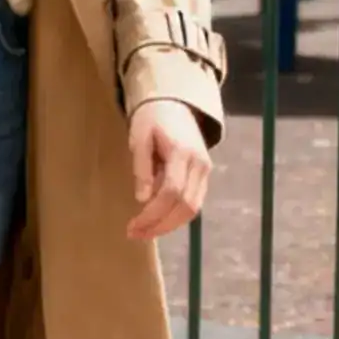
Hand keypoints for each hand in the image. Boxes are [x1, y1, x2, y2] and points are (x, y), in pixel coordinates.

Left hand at [127, 99, 211, 240]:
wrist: (174, 104)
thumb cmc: (152, 119)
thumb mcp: (139, 137)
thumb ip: (141, 167)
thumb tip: (142, 199)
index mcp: (182, 152)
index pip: (171, 191)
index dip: (153, 213)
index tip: (133, 226)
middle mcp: (199, 164)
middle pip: (185, 206)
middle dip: (160, 225)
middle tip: (135, 234)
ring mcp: (205, 170)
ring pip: (193, 208)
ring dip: (169, 225)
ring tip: (144, 232)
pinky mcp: (204, 175)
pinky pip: (194, 202)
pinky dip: (176, 216)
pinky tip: (157, 220)